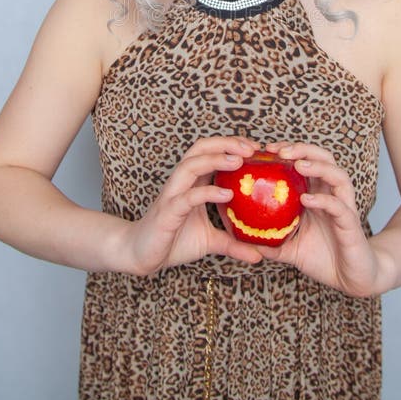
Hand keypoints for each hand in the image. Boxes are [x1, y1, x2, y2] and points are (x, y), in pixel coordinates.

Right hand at [121, 136, 262, 274]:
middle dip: (226, 143)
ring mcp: (173, 195)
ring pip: (191, 164)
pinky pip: (187, 197)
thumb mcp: (210, 241)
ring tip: (239, 160)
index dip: (232, 145)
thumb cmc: (172, 241)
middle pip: (201, 148)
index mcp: (192, 182)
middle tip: (252, 149)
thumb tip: (259, 255)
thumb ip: (233, 243)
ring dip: (216, 158)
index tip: (257, 149)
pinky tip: (227, 194)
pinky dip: (207, 192)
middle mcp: (181, 183)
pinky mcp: (167, 212)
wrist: (141, 256)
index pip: (211, 152)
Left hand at [256, 142, 387, 296]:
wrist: (350, 279)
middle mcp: (331, 195)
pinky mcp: (351, 224)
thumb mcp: (289, 248)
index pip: (305, 162)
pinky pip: (339, 206)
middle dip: (302, 150)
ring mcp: (343, 207)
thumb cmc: (322, 258)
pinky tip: (306, 199)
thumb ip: (269, 241)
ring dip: (317, 166)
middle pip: (323, 159)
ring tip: (297, 164)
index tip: (265, 150)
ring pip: (337, 175)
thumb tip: (244, 239)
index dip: (288, 151)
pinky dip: (323, 199)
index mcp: (317, 194)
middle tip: (279, 151)